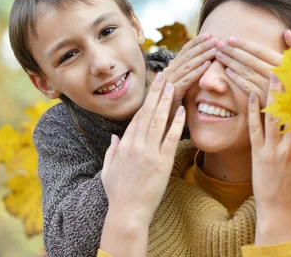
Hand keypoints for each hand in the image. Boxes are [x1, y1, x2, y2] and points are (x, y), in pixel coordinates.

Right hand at [100, 73, 185, 256]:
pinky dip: (176, 123)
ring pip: (158, 121)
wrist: (127, 214)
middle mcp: (136, 145)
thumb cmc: (118, 195)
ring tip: (173, 85)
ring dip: (166, 101)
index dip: (147, 100)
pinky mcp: (162, 163)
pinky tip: (182, 110)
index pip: (137, 117)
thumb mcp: (108, 170)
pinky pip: (170, 138)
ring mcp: (149, 153)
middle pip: (147, 113)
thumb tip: (114, 136)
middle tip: (164, 76)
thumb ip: (111, 150)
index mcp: (124, 145)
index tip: (153, 87)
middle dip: (156, 92)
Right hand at [162, 33, 216, 117]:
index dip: (196, 42)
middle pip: (187, 55)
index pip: (184, 52)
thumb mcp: (179, 87)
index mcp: (170, 70)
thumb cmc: (170, 105)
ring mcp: (169, 82)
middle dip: (202, 45)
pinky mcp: (173, 93)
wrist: (157, 121)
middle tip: (216, 38)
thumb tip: (200, 66)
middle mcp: (168, 73)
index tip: (208, 34)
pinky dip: (198, 71)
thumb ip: (186, 76)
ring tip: (215, 49)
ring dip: (203, 55)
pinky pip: (187, 79)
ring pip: (188, 65)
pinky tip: (208, 65)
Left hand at [216, 29, 290, 105]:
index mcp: (285, 63)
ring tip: (220, 56)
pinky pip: (248, 88)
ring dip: (231, 63)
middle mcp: (278, 75)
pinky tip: (228, 72)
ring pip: (247, 73)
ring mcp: (271, 89)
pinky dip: (237, 79)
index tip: (230, 38)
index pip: (260, 51)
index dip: (244, 44)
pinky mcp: (266, 101)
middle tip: (219, 45)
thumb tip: (287, 32)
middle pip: (250, 60)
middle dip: (233, 51)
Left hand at [248, 74, 290, 245]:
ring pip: (272, 115)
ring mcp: (274, 150)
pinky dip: (253, 111)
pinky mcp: (258, 154)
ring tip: (268, 71)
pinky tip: (250, 93)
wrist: (282, 212)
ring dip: (269, 91)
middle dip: (288, 84)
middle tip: (284, 62)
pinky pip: (255, 129)